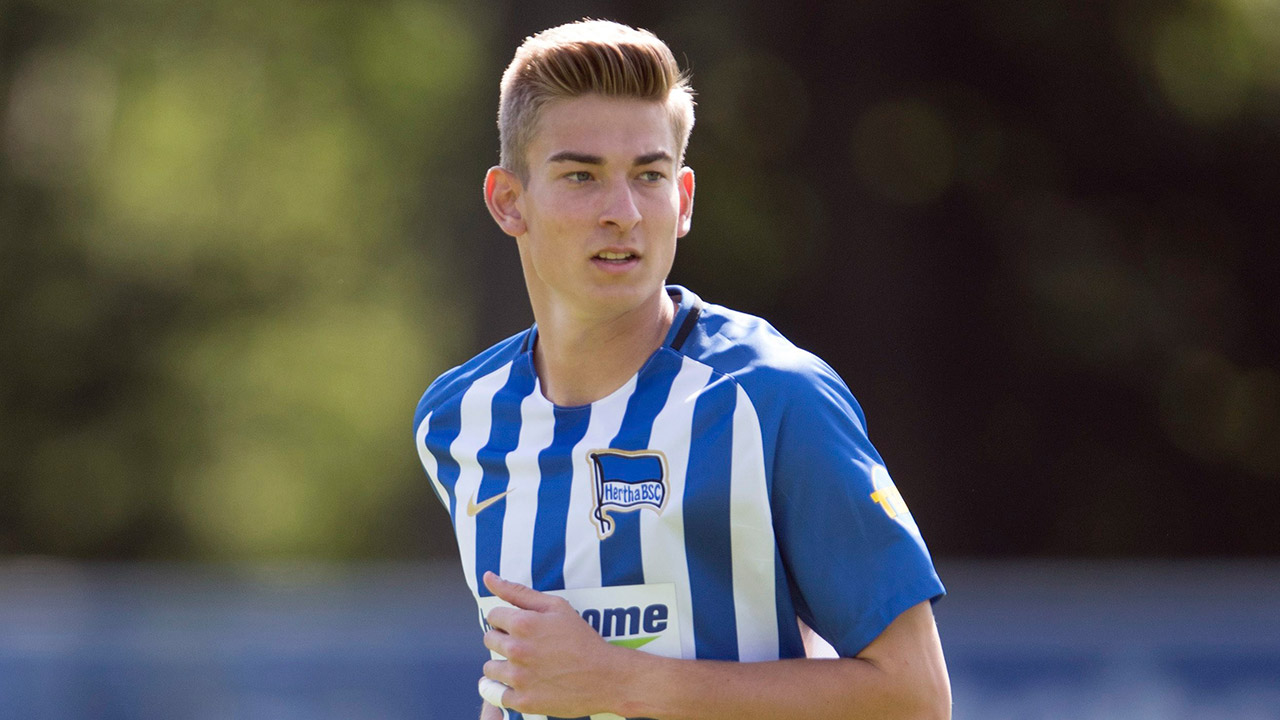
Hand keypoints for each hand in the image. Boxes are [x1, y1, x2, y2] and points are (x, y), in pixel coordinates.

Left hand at [480, 572, 624, 716]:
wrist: (605, 677)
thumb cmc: (582, 639)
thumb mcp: (556, 606)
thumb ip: (518, 592)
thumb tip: (489, 577)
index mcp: (523, 623)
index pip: (493, 616)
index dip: (507, 620)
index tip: (522, 627)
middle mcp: (516, 650)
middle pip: (489, 640)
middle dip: (504, 639)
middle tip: (527, 645)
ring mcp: (518, 677)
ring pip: (490, 668)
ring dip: (503, 665)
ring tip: (525, 665)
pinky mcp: (522, 701)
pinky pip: (497, 694)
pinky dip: (507, 690)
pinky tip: (524, 684)